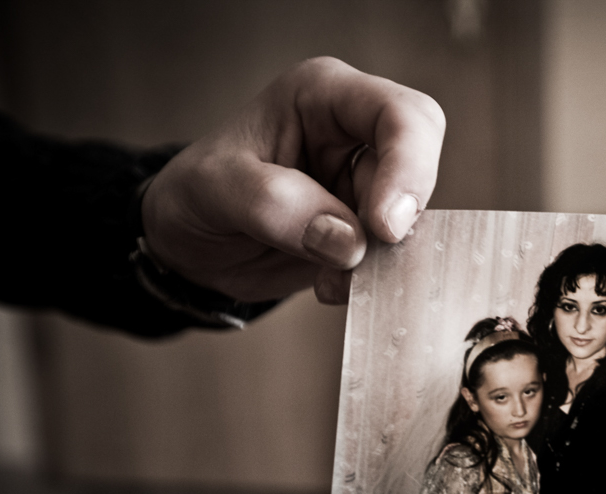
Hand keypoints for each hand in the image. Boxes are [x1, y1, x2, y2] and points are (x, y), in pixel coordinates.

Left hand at [141, 57, 444, 304]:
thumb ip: (275, 205)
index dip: (408, 169)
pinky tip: (329, 284)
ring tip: (328, 277)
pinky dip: (371, 278)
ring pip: (411, 220)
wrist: (188, 244)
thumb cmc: (196, 196)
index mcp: (324, 96)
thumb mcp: (215, 190)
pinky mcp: (366, 228)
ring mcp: (366, 182)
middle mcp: (356, 133)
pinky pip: (396, 256)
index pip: (402, 116)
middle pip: (417, 170)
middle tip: (354, 257)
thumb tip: (349, 241)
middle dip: (392, 221)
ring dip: (378, 259)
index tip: (384, 227)